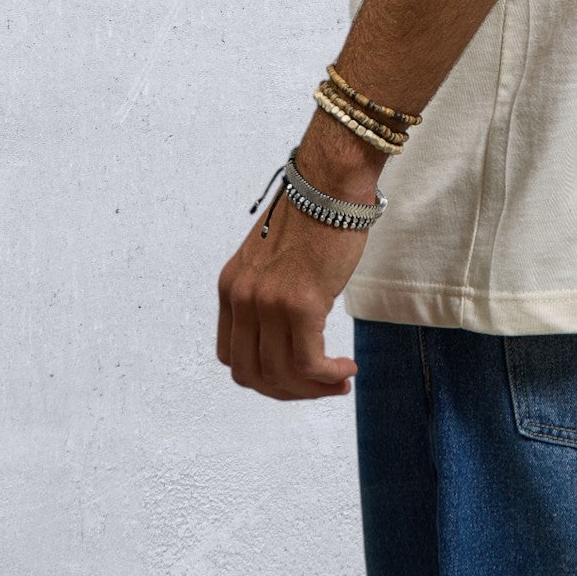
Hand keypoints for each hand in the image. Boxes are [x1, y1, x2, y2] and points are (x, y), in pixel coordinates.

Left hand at [216, 171, 370, 400]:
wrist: (331, 184)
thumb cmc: (313, 216)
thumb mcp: (274, 261)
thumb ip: (271, 296)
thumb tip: (291, 338)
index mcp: (231, 287)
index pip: (232, 356)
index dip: (263, 376)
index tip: (294, 377)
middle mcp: (242, 297)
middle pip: (252, 373)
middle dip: (287, 391)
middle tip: (320, 387)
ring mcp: (268, 302)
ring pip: (280, 374)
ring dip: (312, 388)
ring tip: (339, 380)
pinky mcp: (300, 304)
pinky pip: (309, 363)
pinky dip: (328, 376)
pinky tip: (345, 369)